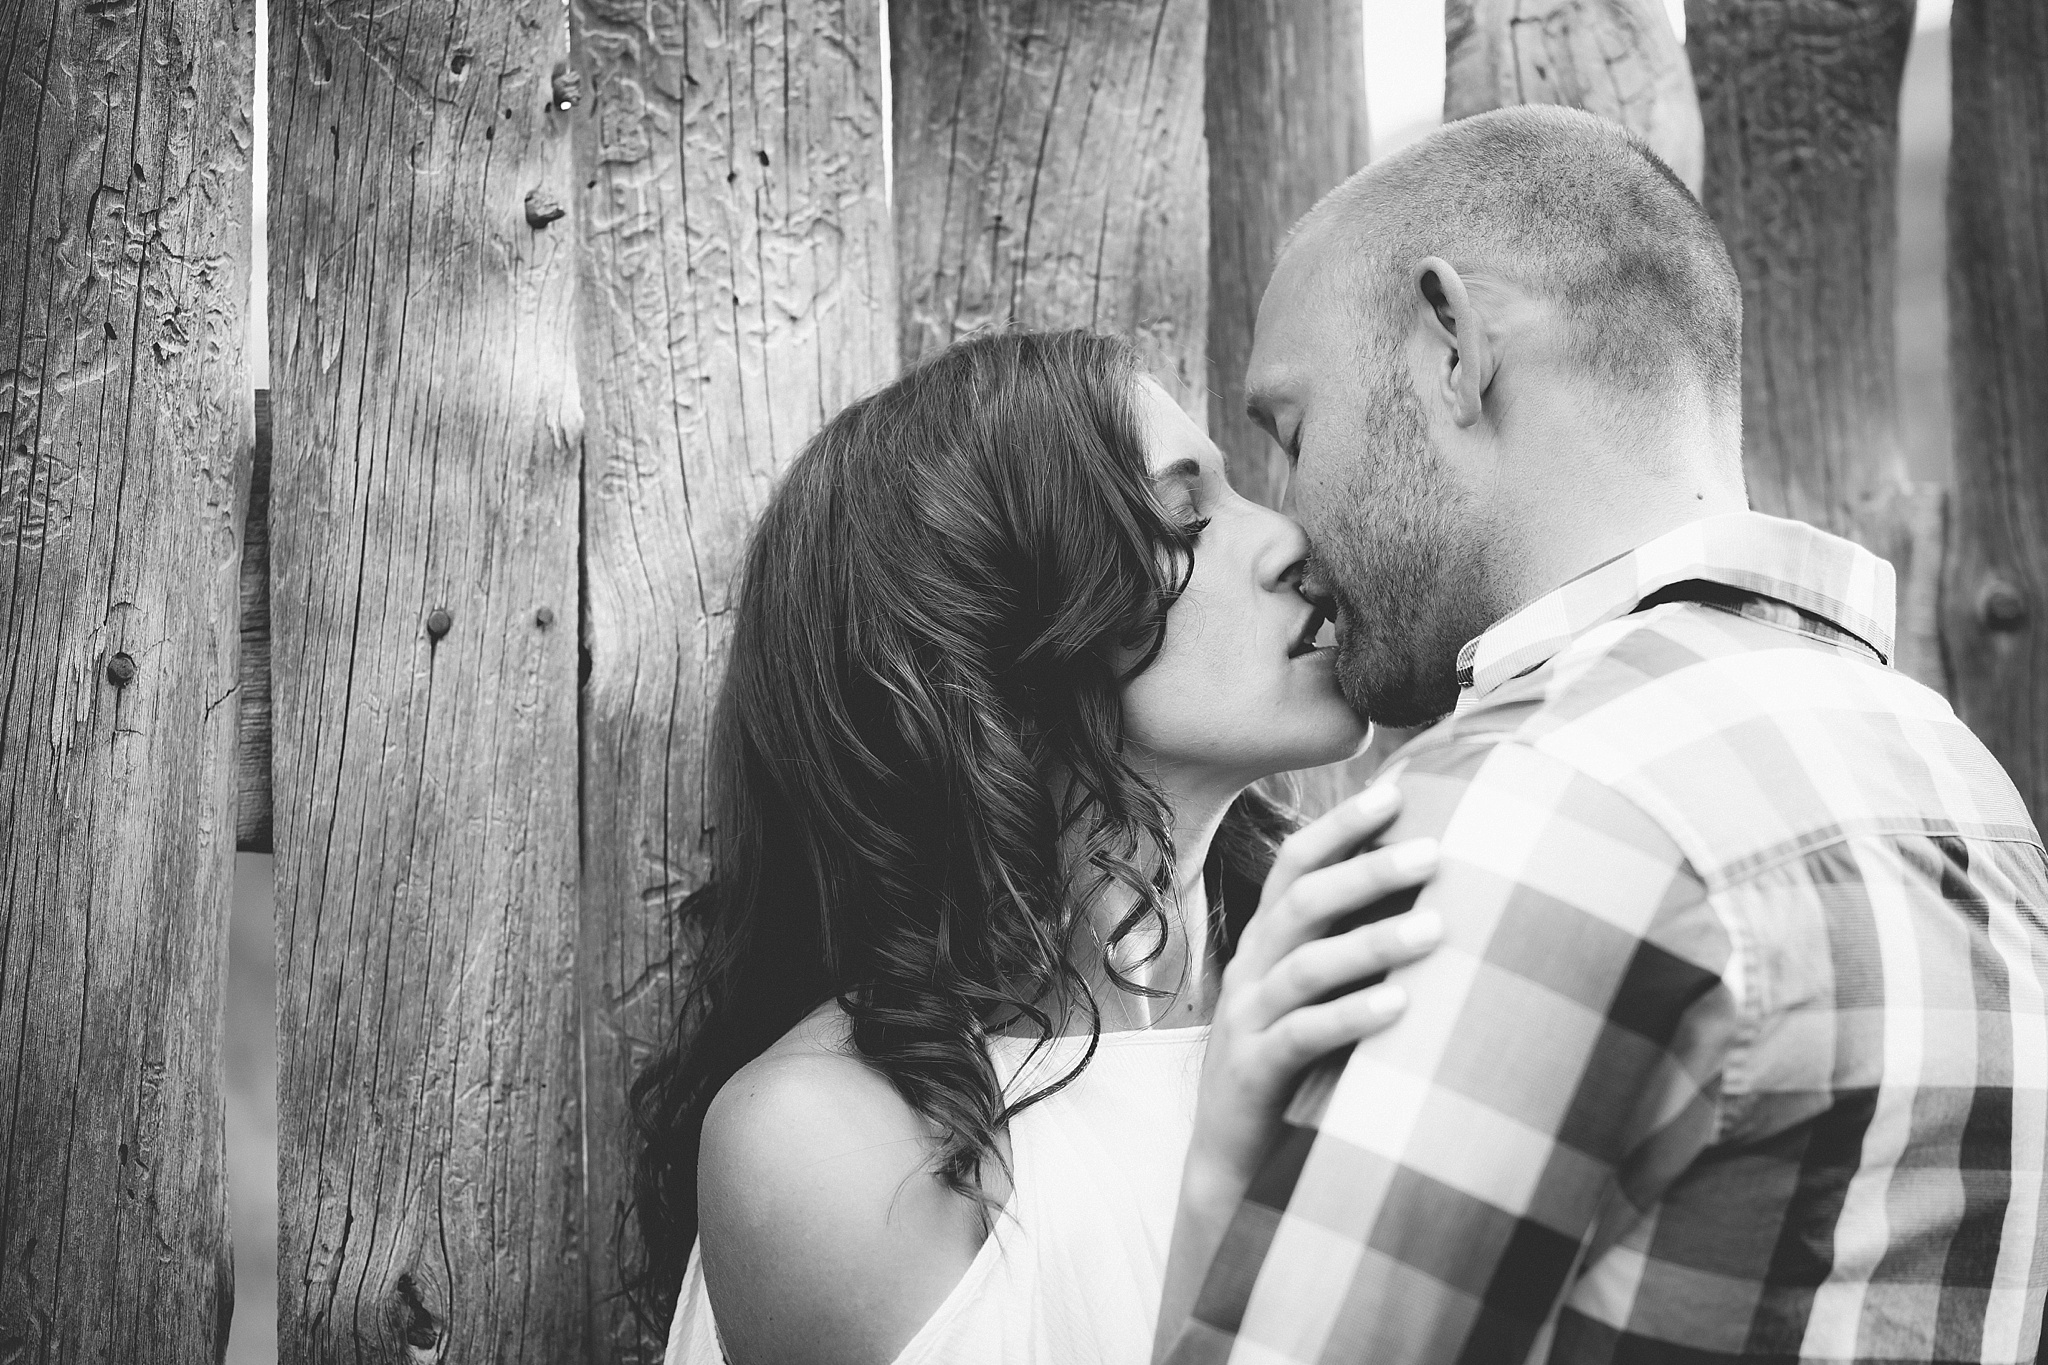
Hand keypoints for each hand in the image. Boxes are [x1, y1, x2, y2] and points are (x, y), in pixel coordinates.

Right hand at [1190, 781, 1441, 1191]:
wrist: (1231, 1164)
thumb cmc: (1295, 1069)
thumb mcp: (1317, 998)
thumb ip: (1355, 951)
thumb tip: (1437, 896)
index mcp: (1266, 943)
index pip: (1295, 865)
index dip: (1341, 826)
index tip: (1397, 792)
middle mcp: (1253, 971)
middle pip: (1302, 902)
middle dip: (1366, 870)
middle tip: (1434, 851)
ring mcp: (1248, 1021)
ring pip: (1305, 966)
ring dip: (1372, 943)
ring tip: (1435, 928)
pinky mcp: (1254, 1073)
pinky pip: (1302, 1036)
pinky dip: (1351, 1016)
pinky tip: (1399, 1006)